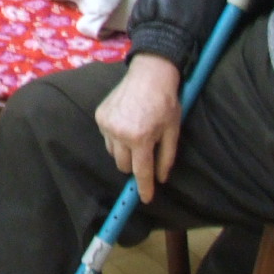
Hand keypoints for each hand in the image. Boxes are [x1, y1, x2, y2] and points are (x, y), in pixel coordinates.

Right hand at [94, 53, 184, 201]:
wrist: (149, 74)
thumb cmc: (165, 102)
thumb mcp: (173, 131)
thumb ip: (166, 157)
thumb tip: (161, 178)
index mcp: (140, 138)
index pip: (140, 171)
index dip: (143, 187)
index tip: (145, 198)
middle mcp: (120, 133)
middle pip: (123, 165)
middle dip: (134, 163)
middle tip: (145, 150)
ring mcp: (107, 124)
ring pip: (113, 152)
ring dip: (124, 150)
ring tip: (136, 133)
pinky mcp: (100, 116)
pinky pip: (107, 137)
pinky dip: (116, 136)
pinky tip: (126, 122)